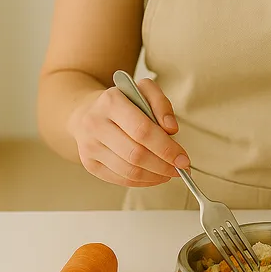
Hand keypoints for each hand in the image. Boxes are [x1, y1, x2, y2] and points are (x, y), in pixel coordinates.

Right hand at [68, 78, 191, 186]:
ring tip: (169, 172)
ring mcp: (89, 146)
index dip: (166, 148)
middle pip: (136, 154)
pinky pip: (120, 179)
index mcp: (111, 102)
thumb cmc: (122, 101)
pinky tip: (154, 176)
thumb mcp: (143, 89)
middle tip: (180, 168)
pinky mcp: (89, 164)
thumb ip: (161, 104)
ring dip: (155, 176)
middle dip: (163, 165)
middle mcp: (95, 124)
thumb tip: (171, 129)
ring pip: (128, 170)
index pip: (142, 130)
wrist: (87, 111)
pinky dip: (142, 181)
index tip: (183, 158)